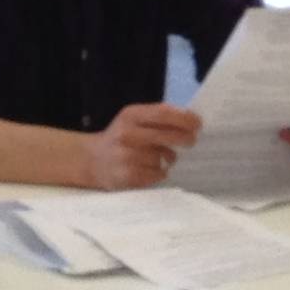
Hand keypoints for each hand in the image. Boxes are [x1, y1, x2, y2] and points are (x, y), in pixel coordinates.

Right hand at [84, 103, 200, 190]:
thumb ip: (157, 118)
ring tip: (159, 157)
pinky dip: (159, 172)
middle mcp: (127, 134)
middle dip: (185, 138)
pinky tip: (149, 169)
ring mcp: (126, 156)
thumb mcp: (133, 120)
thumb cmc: (121, 138)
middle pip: (166, 135)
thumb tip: (191, 120)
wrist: (91, 160)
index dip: (184, 118)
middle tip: (191, 141)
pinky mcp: (127, 176)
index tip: (198, 123)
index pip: (163, 113)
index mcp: (130, 115)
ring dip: (168, 158)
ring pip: (163, 157)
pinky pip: (157, 174)